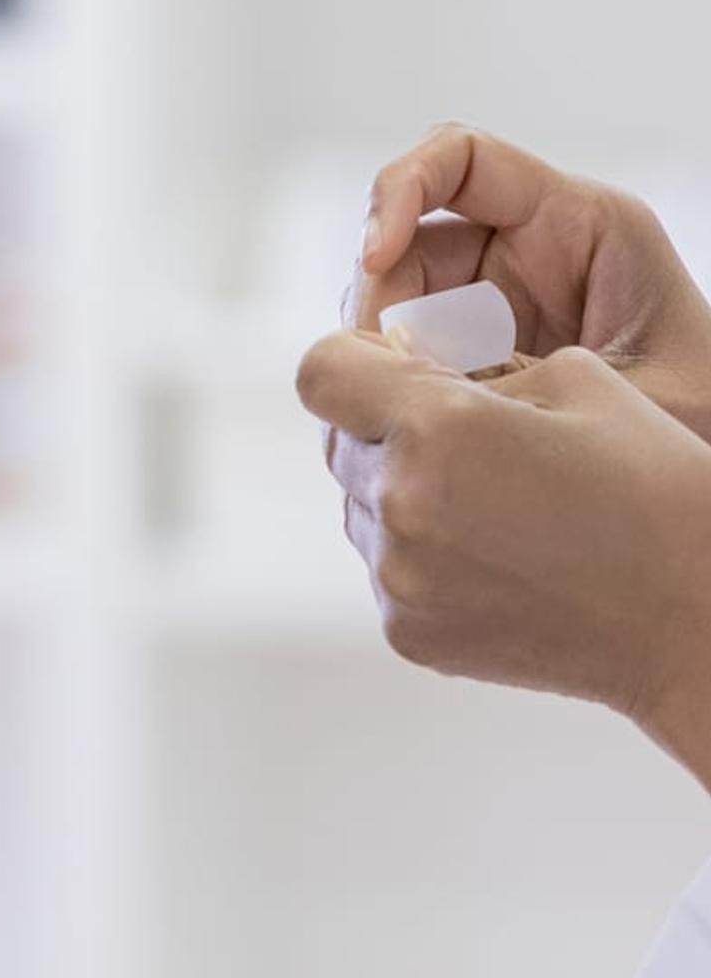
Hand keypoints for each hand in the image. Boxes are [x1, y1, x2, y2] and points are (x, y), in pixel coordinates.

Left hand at [298, 329, 710, 782]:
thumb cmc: (653, 491)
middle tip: (465, 444)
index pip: (320, 371)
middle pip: (340, 440)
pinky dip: (422, 555)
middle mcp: (399, 501)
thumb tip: (406, 364)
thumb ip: (470, 362)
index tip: (395, 372)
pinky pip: (385, 568)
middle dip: (386, 429)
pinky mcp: (407, 631)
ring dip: (402, 493)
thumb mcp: (574, 379)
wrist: (697, 620)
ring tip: (496, 507)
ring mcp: (399, 575)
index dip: (353, 364)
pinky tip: (500, 558)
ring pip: (359, 505)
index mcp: (436, 427)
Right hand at [352, 128, 710, 434]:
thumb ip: (525, 381)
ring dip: (391, 349)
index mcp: (582, 222)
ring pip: (403, 296)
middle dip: (384, 298)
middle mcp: (533, 247)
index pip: (461, 157)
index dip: (400, 191)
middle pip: (412, 237)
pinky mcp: (485, 349)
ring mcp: (503, 297)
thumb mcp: (634, 389)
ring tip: (424, 407)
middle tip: (390, 369)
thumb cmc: (710, 424)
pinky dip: (407, 382)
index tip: (376, 258)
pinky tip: (432, 422)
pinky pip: (418, 349)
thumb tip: (409, 381)